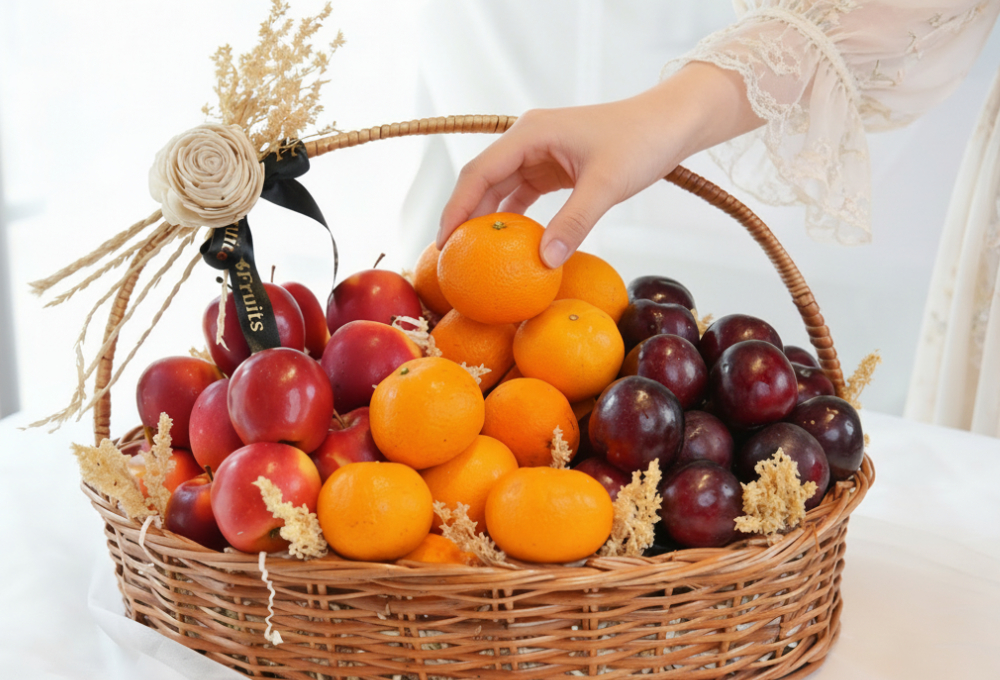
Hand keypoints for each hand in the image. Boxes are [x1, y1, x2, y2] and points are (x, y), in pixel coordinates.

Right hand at [437, 63, 762, 266]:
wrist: (671, 122)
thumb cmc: (642, 142)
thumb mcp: (607, 185)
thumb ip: (574, 222)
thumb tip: (544, 262)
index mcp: (530, 133)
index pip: (478, 172)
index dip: (456, 208)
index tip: (444, 243)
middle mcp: (528, 138)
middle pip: (482, 179)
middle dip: (464, 216)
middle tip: (452, 257)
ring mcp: (540, 152)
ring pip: (501, 187)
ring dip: (488, 218)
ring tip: (472, 255)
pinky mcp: (555, 165)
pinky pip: (523, 193)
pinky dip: (515, 217)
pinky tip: (510, 244)